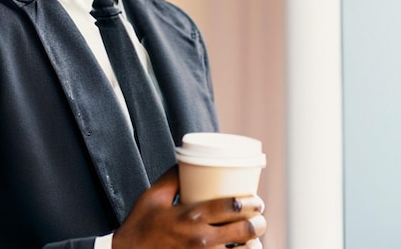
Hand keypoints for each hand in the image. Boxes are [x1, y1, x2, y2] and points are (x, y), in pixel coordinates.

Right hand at [112, 167, 265, 248]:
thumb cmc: (140, 226)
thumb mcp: (152, 196)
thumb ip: (171, 177)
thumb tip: (186, 160)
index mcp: (191, 215)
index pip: (231, 206)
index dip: (251, 203)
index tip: (257, 201)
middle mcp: (201, 239)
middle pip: (244, 231)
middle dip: (259, 224)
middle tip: (260, 219)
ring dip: (253, 245)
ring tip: (254, 239)